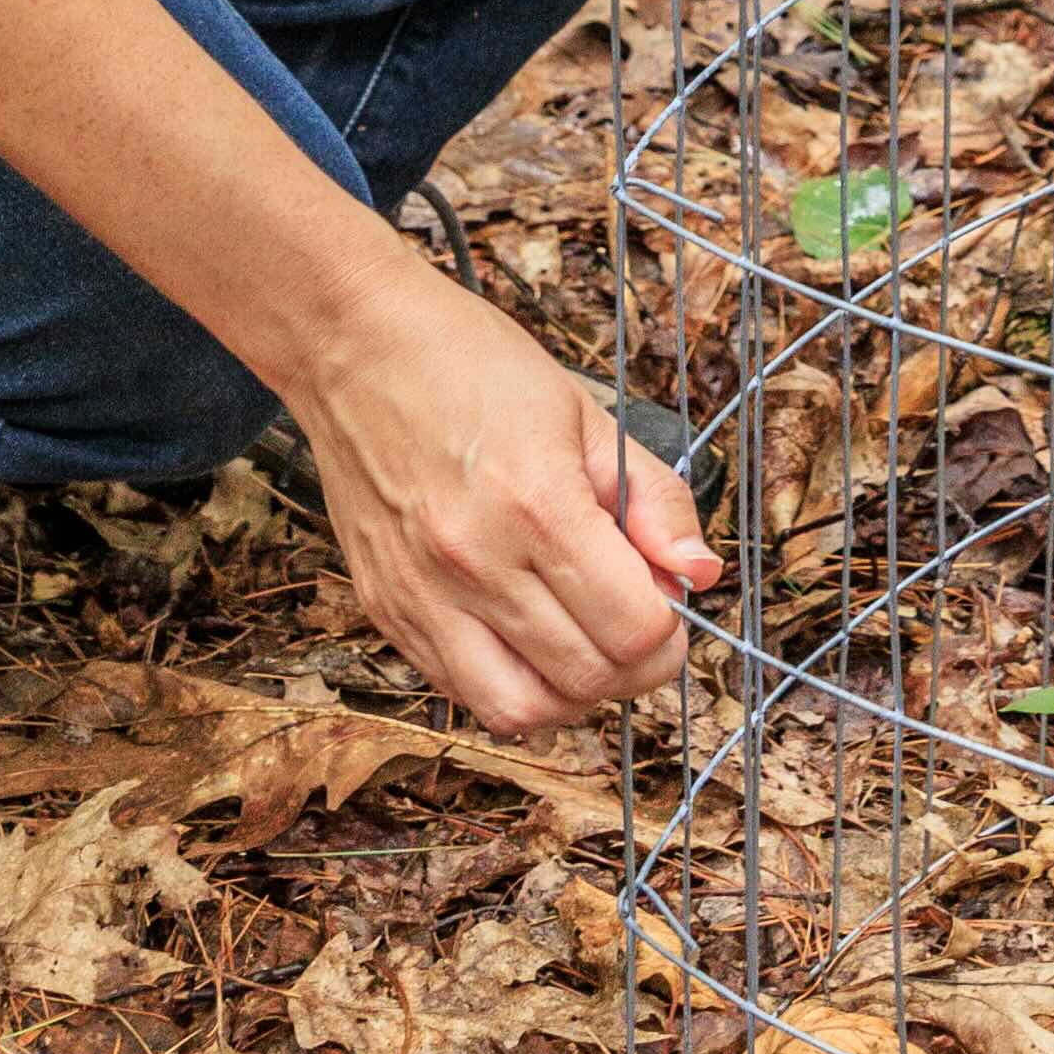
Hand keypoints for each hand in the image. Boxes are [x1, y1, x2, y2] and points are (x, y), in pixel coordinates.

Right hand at [281, 236, 718, 734]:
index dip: (670, 629)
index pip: (635, 628)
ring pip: (520, 711)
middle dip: (634, 666)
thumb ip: (653, 500)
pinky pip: (458, 688)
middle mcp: (475, 561)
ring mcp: (422, 593)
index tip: (666, 603)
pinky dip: (506, 682)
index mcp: (538, 504)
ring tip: (580, 644)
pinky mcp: (384, 607)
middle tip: (634, 625)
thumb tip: (699, 574)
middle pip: (587, 679)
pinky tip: (522, 637)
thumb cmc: (471, 364)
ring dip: (569, 694)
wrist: (354, 343)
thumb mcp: (584, 414)